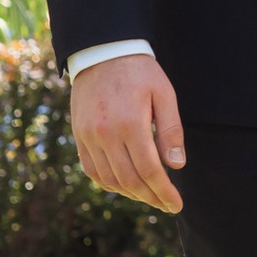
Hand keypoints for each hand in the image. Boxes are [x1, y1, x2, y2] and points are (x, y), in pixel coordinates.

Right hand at [71, 54, 186, 211]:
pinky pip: (92, 171)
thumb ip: (170, 131)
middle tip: (166, 204)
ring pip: (109, 180)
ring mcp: (88, 136)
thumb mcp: (164, 94)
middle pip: (129, 180)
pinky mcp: (79, 136)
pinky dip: (109, 184)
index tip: (176, 205)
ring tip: (149, 196)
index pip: (149, 170)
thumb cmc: (140, 71)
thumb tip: (176, 166)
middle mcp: (106, 134)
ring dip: (131, 194)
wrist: (102, 52)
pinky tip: (125, 185)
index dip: (164, 192)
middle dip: (151, 197)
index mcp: (130, 123)